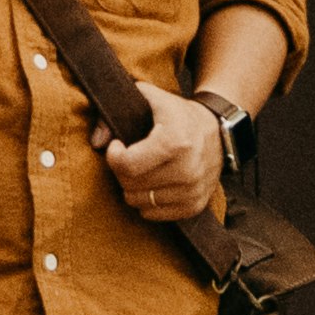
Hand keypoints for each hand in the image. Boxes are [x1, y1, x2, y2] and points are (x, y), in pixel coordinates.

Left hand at [94, 85, 228, 226]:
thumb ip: (116, 113)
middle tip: (128, 157)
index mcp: (175, 142)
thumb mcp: (150, 100)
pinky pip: (153, 214)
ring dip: (133, 187)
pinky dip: (147, 201)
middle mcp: (187, 170)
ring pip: (139, 202)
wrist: (218, 130)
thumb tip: (96, 141)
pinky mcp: (195, 206)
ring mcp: (192, 191)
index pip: (127, 165)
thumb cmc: (178, 114)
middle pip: (130, 185)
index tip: (117, 146)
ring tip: (141, 169)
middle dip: (121, 170)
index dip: (114, 156)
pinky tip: (153, 182)